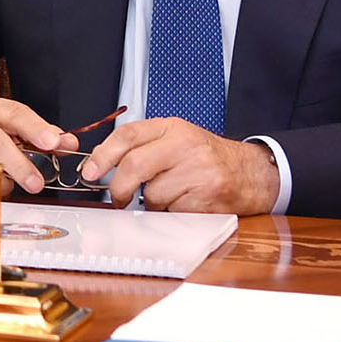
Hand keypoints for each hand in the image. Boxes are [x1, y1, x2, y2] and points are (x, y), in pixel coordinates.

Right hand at [0, 97, 79, 194]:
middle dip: (18, 162)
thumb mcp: (14, 126)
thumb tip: (69, 143)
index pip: (16, 115)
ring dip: (5, 178)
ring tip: (26, 184)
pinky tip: (1, 183)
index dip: (36, 128)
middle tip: (36, 183)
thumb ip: (41, 134)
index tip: (53, 142)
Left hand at [79, 118, 279, 213]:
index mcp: (172, 128)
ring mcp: (199, 171)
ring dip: (152, 203)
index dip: (102, 155)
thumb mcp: (176, 140)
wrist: (252, 173)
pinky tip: (186, 204)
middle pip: (135, 166)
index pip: (127, 135)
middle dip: (119, 188)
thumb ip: (142, 147)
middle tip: (117, 199)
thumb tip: (99, 165)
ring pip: (153, 194)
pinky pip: (174, 211)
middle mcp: (185, 145)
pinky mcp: (209, 196)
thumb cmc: (206, 158)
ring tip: (168, 197)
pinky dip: (172, 213)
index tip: (89, 172)